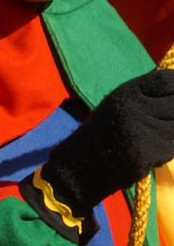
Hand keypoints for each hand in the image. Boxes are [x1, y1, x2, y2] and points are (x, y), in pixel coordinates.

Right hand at [42, 69, 173, 216]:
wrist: (81, 164)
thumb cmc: (103, 130)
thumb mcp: (119, 102)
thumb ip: (149, 94)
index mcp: (127, 94)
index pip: (168, 81)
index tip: (170, 98)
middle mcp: (135, 110)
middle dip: (172, 115)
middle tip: (156, 124)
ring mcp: (142, 133)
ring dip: (169, 135)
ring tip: (149, 139)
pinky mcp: (148, 154)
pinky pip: (171, 149)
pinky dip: (163, 152)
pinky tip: (146, 153)